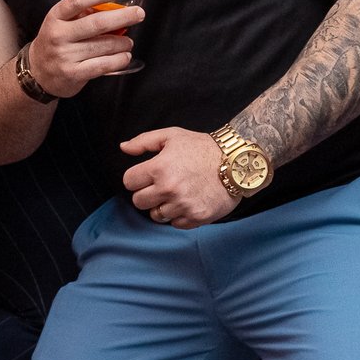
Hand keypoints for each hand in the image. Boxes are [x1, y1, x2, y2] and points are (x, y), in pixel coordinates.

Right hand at [28, 0, 142, 97]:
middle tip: (139, 13)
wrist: (39, 72)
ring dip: (122, 42)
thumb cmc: (58, 38)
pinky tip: (125, 56)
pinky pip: (101, 65)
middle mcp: (58, 35)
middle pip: (95, 23)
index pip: (76, 1)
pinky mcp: (73, 74)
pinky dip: (118, 60)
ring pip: (102, 45)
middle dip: (122, 17)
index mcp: (55, 16)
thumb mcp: (66, 17)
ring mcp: (64, 55)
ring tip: (128, 41)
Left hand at [121, 127, 239, 228]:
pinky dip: (179, 215)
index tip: (146, 175)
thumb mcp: (172, 135)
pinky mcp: (196, 217)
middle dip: (146, 193)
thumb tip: (123, 148)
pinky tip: (188, 201)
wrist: (236, 161)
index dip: (136, 177)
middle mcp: (169, 188)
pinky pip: (175, 224)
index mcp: (159, 167)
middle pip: (138, 202)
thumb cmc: (202, 147)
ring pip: (156, 215)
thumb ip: (144, 141)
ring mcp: (183, 205)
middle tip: (161, 185)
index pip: (129, 182)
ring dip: (162, 206)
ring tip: (176, 193)